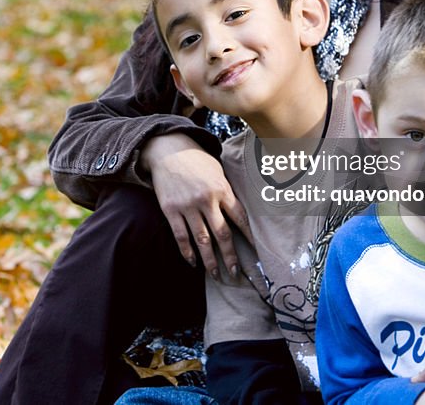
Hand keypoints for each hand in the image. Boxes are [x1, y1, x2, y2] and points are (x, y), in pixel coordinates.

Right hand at [141, 133, 251, 277]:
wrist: (167, 150)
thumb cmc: (196, 160)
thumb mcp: (218, 170)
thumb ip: (227, 191)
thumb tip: (239, 213)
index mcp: (222, 189)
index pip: (240, 218)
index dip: (250, 238)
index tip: (257, 253)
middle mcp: (206, 199)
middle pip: (222, 234)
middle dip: (230, 256)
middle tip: (236, 273)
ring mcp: (187, 206)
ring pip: (202, 240)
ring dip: (210, 260)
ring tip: (216, 275)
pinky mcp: (170, 210)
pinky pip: (181, 236)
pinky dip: (187, 251)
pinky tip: (193, 262)